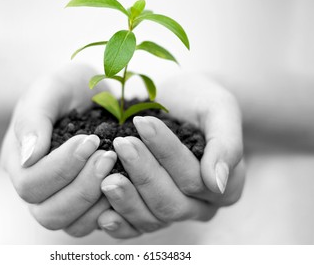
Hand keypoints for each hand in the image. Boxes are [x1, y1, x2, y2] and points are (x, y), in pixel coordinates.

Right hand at [0, 64, 114, 236]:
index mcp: (19, 161)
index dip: (61, 167)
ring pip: (71, 225)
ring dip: (96, 200)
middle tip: (108, 157)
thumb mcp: (50, 89)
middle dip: (82, 186)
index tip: (90, 140)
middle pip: (49, 213)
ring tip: (115, 166)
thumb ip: (33, 118)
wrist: (95, 92)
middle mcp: (37, 186)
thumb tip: (29, 157)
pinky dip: (111, 209)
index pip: (30, 184)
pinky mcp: (86, 204)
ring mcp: (61, 198)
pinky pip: (94, 223)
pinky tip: (123, 182)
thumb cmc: (69, 87)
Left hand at [97, 73, 244, 238]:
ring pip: (152, 219)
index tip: (143, 123)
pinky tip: (101, 215)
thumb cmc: (200, 101)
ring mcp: (174, 212)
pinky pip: (136, 228)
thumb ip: (226, 144)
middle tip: (121, 144)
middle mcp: (201, 206)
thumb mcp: (219, 109)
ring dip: (127, 199)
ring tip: (106, 176)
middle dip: (143, 174)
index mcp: (226, 186)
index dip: (167, 153)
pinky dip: (119, 225)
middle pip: (171, 202)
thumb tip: (217, 183)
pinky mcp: (150, 212)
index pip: (194, 177)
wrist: (179, 102)